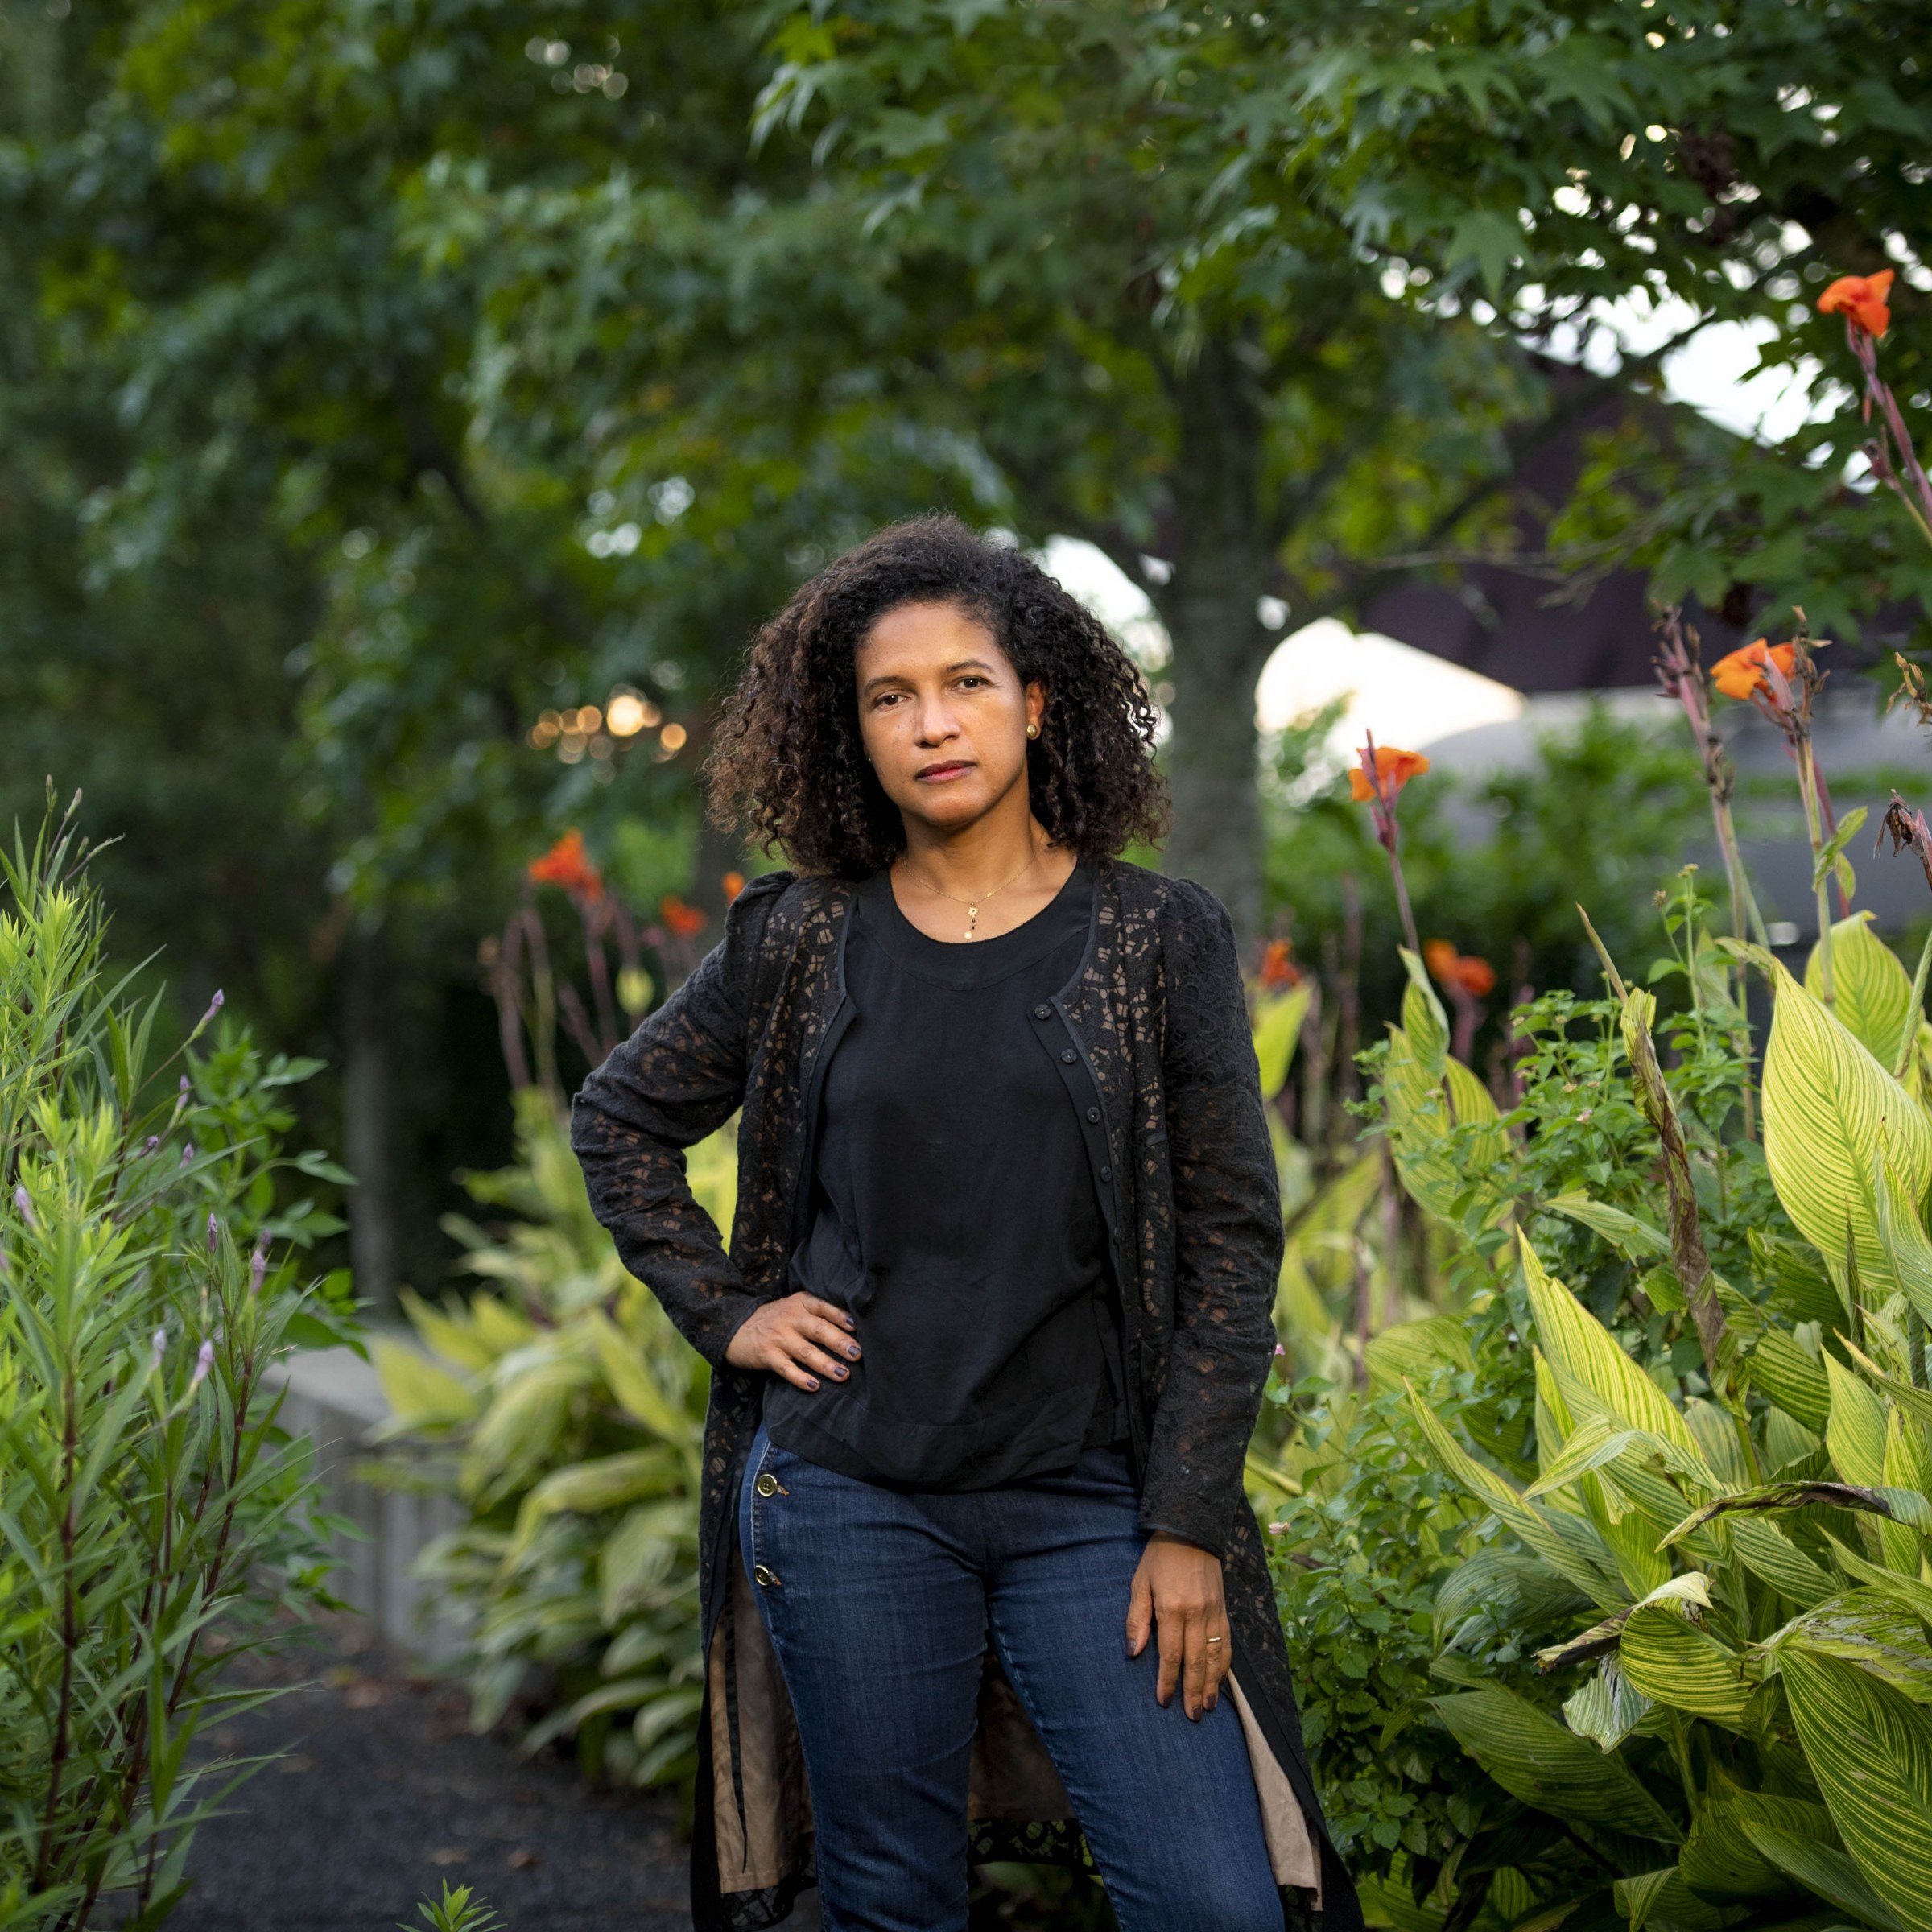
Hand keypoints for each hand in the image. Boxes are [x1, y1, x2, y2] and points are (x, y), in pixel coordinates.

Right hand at [724, 1292, 860, 1391]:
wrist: (736, 1327)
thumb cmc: (776, 1319)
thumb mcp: (795, 1307)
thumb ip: (817, 1314)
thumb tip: (852, 1330)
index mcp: (801, 1303)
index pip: (823, 1307)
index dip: (840, 1317)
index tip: (856, 1327)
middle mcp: (790, 1318)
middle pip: (818, 1330)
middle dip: (839, 1342)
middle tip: (857, 1354)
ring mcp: (778, 1337)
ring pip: (805, 1352)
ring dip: (825, 1364)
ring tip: (843, 1374)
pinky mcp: (767, 1355)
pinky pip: (786, 1369)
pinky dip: (800, 1378)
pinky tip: (814, 1386)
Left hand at [1125, 1532, 1229, 1719]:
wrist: (1192, 1529)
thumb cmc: (1159, 1558)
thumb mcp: (1140, 1583)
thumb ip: (1136, 1619)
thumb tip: (1133, 1653)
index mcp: (1172, 1609)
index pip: (1171, 1655)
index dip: (1167, 1681)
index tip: (1164, 1701)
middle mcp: (1197, 1614)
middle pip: (1196, 1662)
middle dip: (1192, 1692)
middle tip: (1191, 1716)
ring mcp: (1214, 1612)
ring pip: (1215, 1657)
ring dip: (1211, 1684)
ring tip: (1207, 1706)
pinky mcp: (1224, 1609)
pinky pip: (1227, 1643)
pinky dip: (1224, 1665)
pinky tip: (1220, 1680)